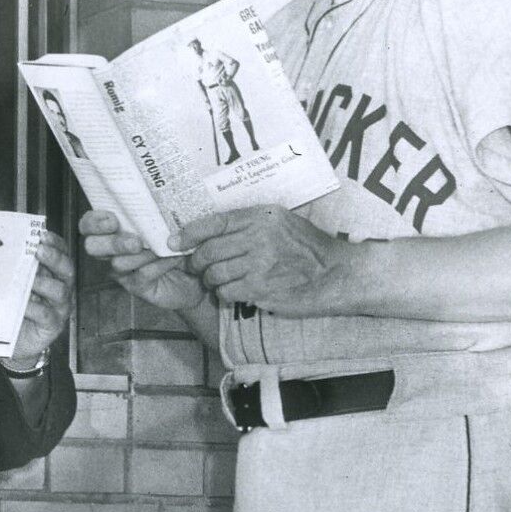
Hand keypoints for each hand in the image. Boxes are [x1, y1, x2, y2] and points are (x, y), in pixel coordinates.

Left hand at [7, 230, 74, 367]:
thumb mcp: (15, 285)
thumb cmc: (14, 308)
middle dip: (54, 257)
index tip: (43, 234)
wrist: (13, 341)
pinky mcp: (52, 326)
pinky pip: (46, 314)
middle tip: (39, 250)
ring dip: (44, 282)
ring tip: (30, 278)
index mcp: (53, 274)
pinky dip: (35, 307)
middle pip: (66, 269)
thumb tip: (5, 247)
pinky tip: (24, 302)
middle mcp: (60, 288)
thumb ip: (16, 269)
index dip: (55, 243)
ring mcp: (59, 308)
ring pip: (60, 291)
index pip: (61, 253)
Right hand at [78, 209, 207, 314]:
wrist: (199, 266)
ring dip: (141, 255)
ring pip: (117, 263)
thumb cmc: (180, 236)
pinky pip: (141, 275)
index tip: (113, 220)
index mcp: (113, 228)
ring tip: (162, 248)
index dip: (93, 222)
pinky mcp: (137, 286)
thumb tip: (153, 186)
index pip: (88, 224)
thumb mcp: (168, 216)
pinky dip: (159, 265)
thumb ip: (155, 206)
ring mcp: (122, 270)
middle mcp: (112, 249)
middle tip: (135, 242)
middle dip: (112, 243)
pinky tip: (174, 258)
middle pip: (92, 247)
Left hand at [173, 206, 355, 316]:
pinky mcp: (262, 288)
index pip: (214, 222)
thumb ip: (251, 224)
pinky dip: (225, 294)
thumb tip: (211, 232)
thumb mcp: (282, 223)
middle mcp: (259, 237)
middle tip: (197, 268)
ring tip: (218, 281)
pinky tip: (236, 292)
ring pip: (214, 274)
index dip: (189, 232)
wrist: (336, 274)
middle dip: (196, 262)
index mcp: (262, 216)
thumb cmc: (308, 248)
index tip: (174, 241)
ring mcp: (260, 264)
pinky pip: (227, 292)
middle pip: (209, 251)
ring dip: (211, 280)